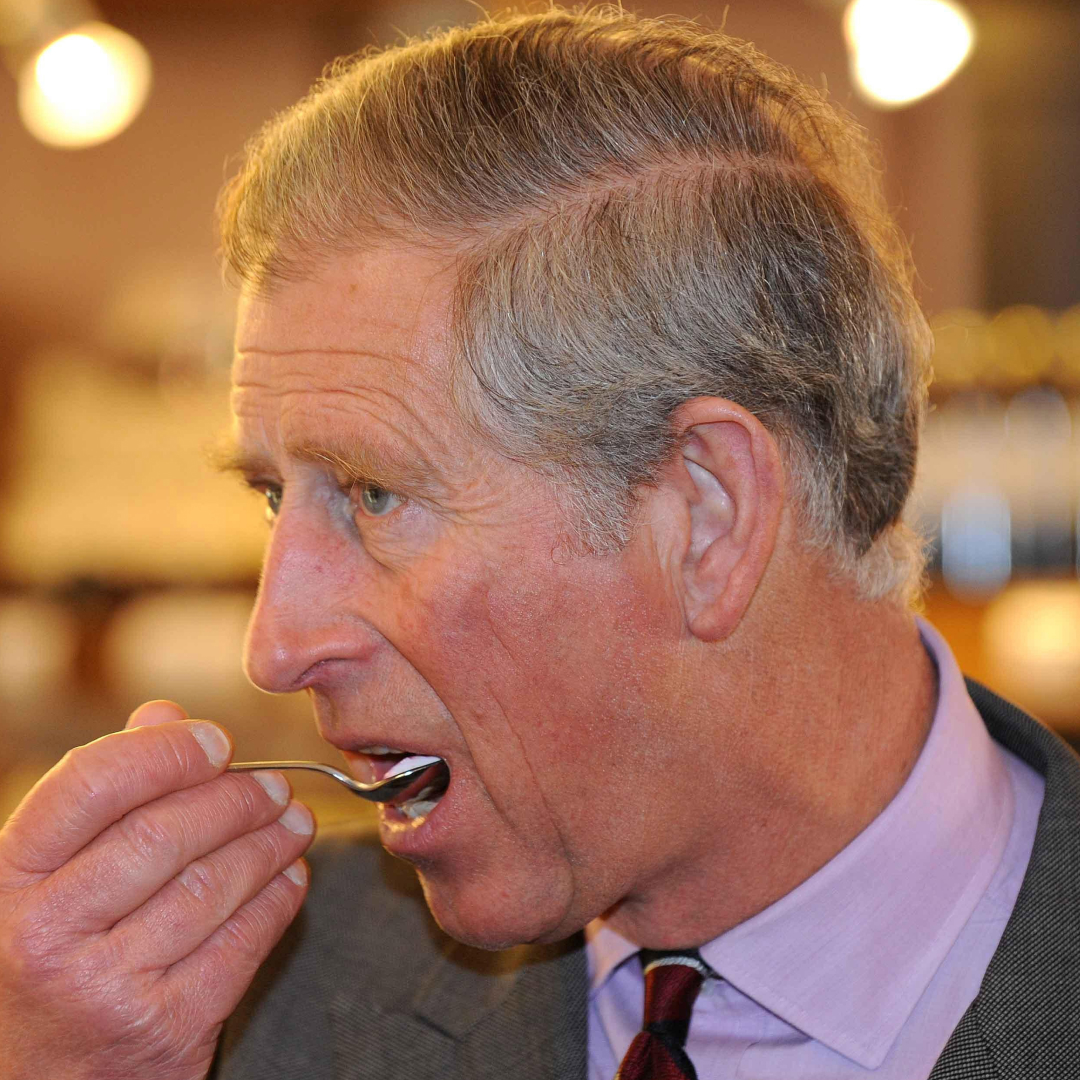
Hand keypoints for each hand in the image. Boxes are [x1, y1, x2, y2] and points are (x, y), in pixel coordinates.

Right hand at [0, 700, 314, 1079]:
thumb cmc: (59, 957)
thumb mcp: (53, 879)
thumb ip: (107, 793)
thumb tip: (164, 715)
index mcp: (9, 882)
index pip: (89, 786)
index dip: (165, 752)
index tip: (218, 742)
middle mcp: (45, 935)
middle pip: (162, 834)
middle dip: (234, 799)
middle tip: (274, 786)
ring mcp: (104, 988)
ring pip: (211, 885)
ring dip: (269, 843)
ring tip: (294, 821)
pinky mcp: (165, 1029)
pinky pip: (243, 942)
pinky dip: (278, 898)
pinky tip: (290, 876)